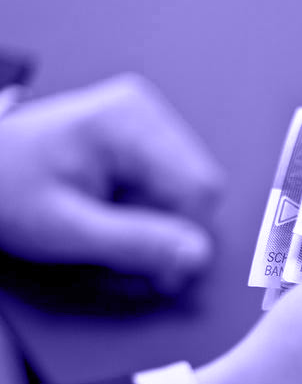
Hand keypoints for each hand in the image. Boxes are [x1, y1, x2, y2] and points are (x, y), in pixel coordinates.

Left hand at [0, 74, 221, 291]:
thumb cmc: (8, 189)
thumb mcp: (68, 228)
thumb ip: (136, 243)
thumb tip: (196, 254)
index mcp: (129, 119)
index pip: (201, 187)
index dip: (186, 237)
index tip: (162, 271)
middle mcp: (145, 112)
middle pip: (198, 191)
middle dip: (168, 232)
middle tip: (126, 253)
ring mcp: (147, 123)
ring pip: (191, 194)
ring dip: (159, 225)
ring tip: (113, 229)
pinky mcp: (146, 140)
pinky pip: (175, 189)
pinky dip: (151, 214)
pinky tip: (118, 216)